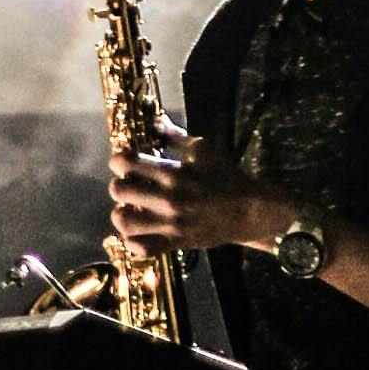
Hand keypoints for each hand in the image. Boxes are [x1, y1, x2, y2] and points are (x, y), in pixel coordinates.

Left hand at [108, 125, 290, 255]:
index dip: (119, 160)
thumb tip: (155, 121)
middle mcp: (168, 199)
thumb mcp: (202, 150)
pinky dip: (133, 241)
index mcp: (173, 173)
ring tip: (130, 209)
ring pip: (124, 222)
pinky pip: (141, 248)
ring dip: (122, 213)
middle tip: (128, 185)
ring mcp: (170, 224)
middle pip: (119, 191)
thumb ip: (175, 136)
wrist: (249, 211)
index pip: (127, 162)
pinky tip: (138, 232)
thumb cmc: (225, 177)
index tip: (124, 162)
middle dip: (119, 184)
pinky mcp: (175, 243)